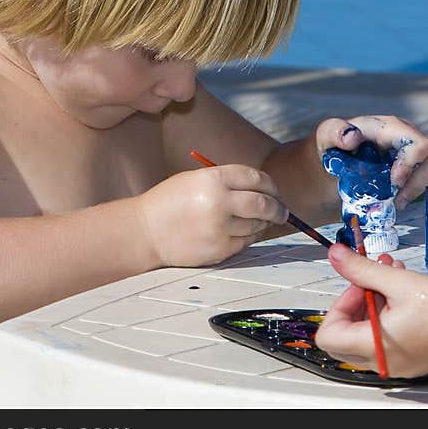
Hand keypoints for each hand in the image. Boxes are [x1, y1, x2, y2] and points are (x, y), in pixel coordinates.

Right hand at [137, 166, 287, 266]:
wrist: (145, 231)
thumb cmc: (171, 202)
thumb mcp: (196, 179)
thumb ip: (228, 182)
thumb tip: (265, 191)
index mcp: (213, 178)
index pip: (257, 179)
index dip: (271, 185)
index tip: (275, 191)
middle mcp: (219, 202)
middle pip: (264, 203)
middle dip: (278, 208)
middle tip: (282, 211)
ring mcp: (219, 228)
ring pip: (257, 225)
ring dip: (263, 224)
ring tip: (258, 221)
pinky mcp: (218, 250)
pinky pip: (245, 243)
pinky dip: (248, 238)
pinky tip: (241, 233)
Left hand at [315, 114, 427, 203]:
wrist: (334, 155)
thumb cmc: (332, 142)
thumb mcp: (327, 134)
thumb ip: (335, 132)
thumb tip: (353, 137)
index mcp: (389, 127)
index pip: (418, 143)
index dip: (411, 165)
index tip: (394, 182)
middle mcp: (405, 136)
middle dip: (418, 181)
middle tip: (398, 198)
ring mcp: (410, 150)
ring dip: (416, 189)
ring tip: (396, 201)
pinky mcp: (410, 165)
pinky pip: (422, 179)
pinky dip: (412, 192)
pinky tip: (395, 199)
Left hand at [315, 243, 427, 377]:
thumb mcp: (398, 281)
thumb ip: (361, 269)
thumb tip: (336, 256)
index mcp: (376, 347)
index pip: (328, 335)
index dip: (338, 304)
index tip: (358, 283)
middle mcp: (384, 363)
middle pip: (345, 336)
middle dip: (355, 302)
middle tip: (372, 279)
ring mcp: (400, 364)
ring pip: (366, 334)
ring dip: (373, 302)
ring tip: (393, 275)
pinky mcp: (413, 358)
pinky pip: (386, 338)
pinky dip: (388, 313)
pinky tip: (404, 289)